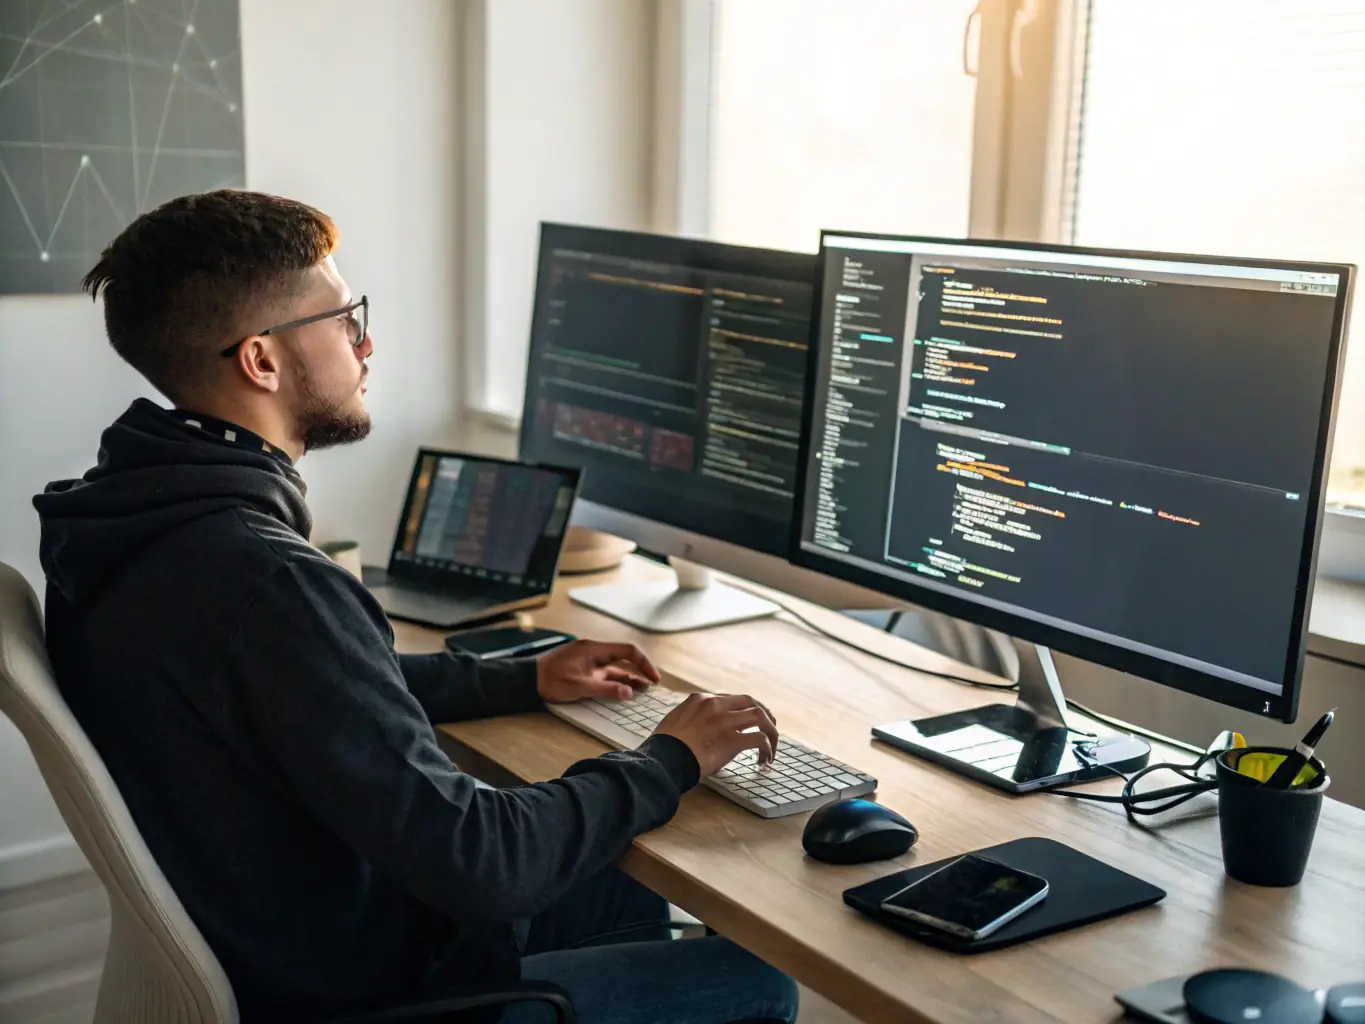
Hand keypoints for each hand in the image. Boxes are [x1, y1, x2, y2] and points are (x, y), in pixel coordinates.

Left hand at [535, 639, 660, 703]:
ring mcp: (589, 660)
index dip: (644, 664)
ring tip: (642, 689)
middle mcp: (594, 652)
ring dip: (629, 677)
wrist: (528, 680)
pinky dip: (616, 680)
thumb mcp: (580, 687)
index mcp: (594, 649)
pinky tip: (624, 689)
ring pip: (615, 667)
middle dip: (639, 671)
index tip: (653, 678)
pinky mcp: (584, 669)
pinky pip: (605, 672)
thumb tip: (629, 692)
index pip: (628, 651)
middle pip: (624, 658)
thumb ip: (606, 689)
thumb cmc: (550, 681)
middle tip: (652, 685)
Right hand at [652, 693, 779, 774]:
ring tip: (772, 746)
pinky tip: (765, 759)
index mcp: (700, 699)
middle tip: (768, 727)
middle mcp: (715, 705)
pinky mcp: (732, 739)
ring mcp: (725, 721)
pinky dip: (767, 748)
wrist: (663, 759)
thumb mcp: (675, 722)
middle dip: (763, 714)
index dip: (741, 711)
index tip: (744, 724)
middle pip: (750, 701)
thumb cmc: (664, 747)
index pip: (730, 699)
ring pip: (760, 716)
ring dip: (770, 731)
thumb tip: (698, 729)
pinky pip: (759, 739)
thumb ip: (690, 719)